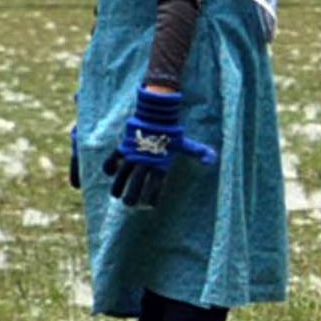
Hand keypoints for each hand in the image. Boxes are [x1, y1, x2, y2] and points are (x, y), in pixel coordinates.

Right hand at [101, 83, 215, 206]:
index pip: (156, 184)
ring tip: (115, 196)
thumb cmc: (172, 132)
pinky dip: (110, 165)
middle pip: (137, 182)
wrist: (157, 114)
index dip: (153, 195)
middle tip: (129, 205)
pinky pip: (113, 157)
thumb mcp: (186, 144)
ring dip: (118, 184)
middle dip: (132, 194)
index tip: (151, 206)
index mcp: (161, 162)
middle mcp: (146, 160)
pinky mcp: (124, 145)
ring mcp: (133, 153)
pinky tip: (109, 174)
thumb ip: (199, 153)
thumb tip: (211, 161)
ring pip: (123, 173)